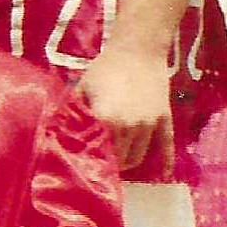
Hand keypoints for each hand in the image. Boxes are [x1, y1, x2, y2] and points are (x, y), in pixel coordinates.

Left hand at [80, 39, 173, 170]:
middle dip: (110, 163)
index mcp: (107, 120)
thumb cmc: (105, 68)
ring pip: (139, 156)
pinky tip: (165, 176)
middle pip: (120, 158)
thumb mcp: (82, 88)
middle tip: (101, 164)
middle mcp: (130, 127)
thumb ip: (73, 112)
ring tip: (119, 163)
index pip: (99, 151)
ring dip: (129, 162)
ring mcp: (150, 125)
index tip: (85, 164)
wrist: (138, 50)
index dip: (92, 159)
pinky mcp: (165, 119)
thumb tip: (59, 132)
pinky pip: (166, 146)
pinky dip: (166, 161)